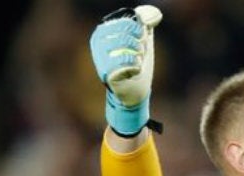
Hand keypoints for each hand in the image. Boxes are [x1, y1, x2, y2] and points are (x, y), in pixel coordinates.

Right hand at [89, 5, 162, 136]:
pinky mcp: (106, 73)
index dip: (139, 30)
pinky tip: (134, 71)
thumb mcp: (143, 41)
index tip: (141, 40)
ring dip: (138, 54)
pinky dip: (136, 66)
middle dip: (139, 43)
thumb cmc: (137, 64)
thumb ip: (145, 23)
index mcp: (104, 31)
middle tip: (139, 53)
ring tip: (137, 62)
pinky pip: (127, 62)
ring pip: (126, 45)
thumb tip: (145, 16)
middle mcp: (98, 42)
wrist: (135, 91)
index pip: (126, 22)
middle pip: (126, 32)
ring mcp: (100, 57)